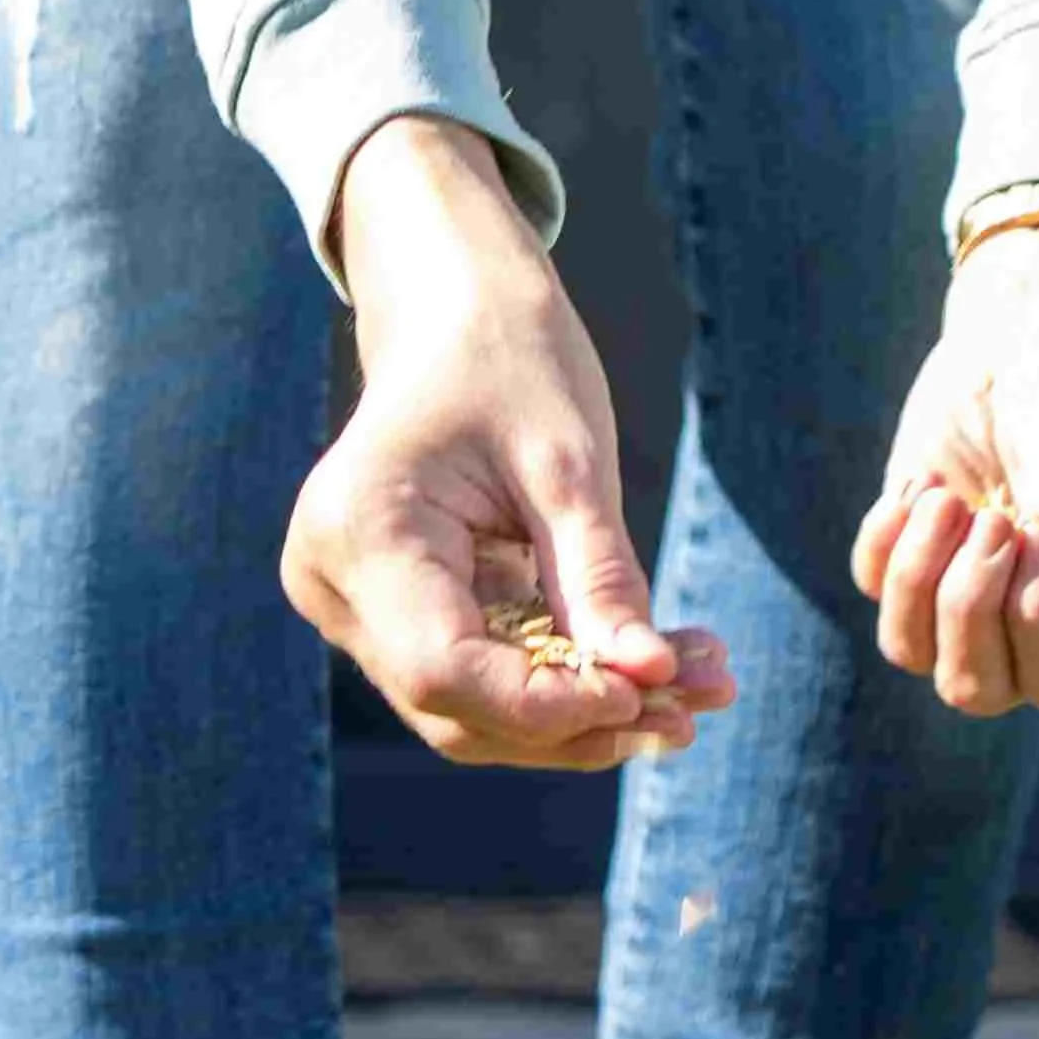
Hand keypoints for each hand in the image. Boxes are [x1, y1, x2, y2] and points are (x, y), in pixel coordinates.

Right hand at [287, 117, 730, 767]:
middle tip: (703, 698)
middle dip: (582, 719)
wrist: (457, 319)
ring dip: (586, 712)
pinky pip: (478, 674)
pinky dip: (565, 678)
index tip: (654, 696)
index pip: (444, 667)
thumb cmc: (511, 361)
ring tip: (702, 684)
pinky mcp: (391, 615)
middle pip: (457, 706)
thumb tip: (650, 681)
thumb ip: (600, 576)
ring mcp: (353, 605)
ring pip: (471, 708)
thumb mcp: (571, 462)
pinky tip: (658, 663)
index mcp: (362, 528)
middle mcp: (335, 581)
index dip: (548, 706)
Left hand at [855, 217, 1038, 715]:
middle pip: (976, 688)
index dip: (1035, 619)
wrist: (1037, 338)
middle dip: (969, 598)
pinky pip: (874, 590)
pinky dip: (888, 536)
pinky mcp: (914, 561)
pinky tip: (926, 483)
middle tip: (996, 514)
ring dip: (920, 571)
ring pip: (911, 651)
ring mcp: (971, 605)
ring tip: (952, 500)